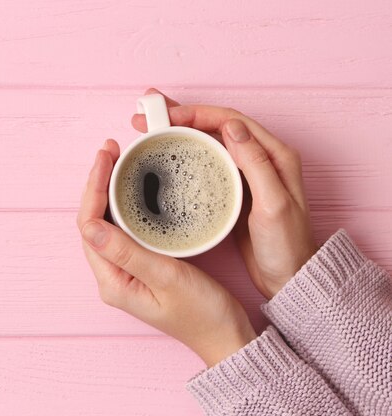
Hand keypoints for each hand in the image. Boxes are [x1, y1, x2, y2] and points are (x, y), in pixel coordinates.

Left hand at [77, 139, 255, 366]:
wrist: (227, 337)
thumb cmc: (203, 313)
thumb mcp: (167, 278)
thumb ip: (127, 252)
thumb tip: (88, 225)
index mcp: (113, 281)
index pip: (89, 225)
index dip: (93, 188)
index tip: (105, 158)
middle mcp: (113, 276)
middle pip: (94, 221)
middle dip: (97, 184)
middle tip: (111, 150)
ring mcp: (127, 272)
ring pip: (108, 223)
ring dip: (109, 192)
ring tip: (117, 161)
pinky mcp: (142, 267)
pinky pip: (125, 229)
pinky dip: (125, 205)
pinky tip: (133, 188)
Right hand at [132, 89, 318, 298]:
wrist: (289, 277)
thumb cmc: (287, 246)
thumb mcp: (273, 205)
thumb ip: (256, 164)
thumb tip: (231, 126)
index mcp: (275, 155)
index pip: (230, 120)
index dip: (197, 113)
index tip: (168, 115)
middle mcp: (260, 158)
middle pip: (216, 126)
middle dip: (182, 117)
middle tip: (149, 114)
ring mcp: (245, 173)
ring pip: (209, 142)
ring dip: (181, 132)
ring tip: (151, 128)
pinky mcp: (233, 190)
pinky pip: (206, 163)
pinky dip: (186, 154)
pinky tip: (168, 156)